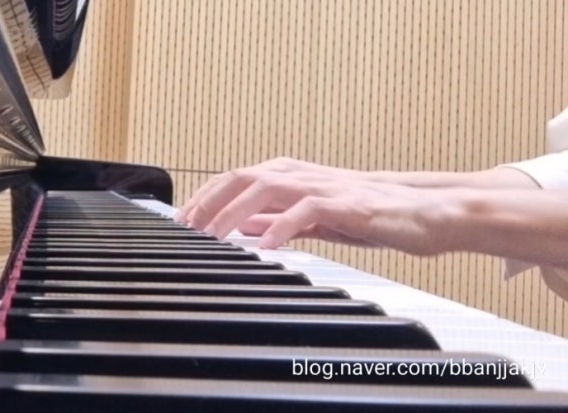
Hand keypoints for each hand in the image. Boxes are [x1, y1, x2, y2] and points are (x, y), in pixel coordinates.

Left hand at [177, 160, 454, 254]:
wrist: (421, 210)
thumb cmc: (367, 213)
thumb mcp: (308, 217)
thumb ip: (273, 219)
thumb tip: (237, 226)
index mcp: (290, 176)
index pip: (235, 179)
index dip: (205, 197)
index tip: (182, 220)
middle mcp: (301, 175)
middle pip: (241, 176)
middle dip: (208, 201)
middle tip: (186, 228)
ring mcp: (322, 186)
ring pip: (266, 186)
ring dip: (234, 210)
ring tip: (214, 236)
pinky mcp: (345, 204)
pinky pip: (306, 210)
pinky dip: (281, 225)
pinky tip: (265, 246)